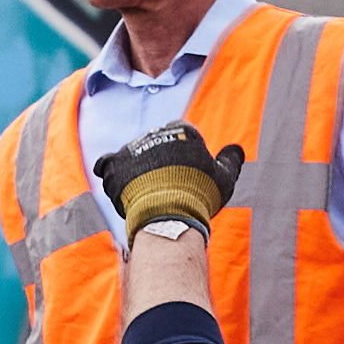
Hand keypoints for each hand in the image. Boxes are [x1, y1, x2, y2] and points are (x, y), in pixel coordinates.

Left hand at [98, 122, 243, 236]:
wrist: (169, 213)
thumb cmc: (200, 195)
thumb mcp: (225, 177)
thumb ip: (231, 160)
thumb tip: (236, 149)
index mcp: (182, 130)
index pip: (180, 134)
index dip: (183, 153)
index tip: (184, 172)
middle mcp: (155, 133)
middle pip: (156, 144)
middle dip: (159, 160)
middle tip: (166, 185)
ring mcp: (132, 147)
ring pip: (134, 154)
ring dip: (137, 169)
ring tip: (146, 193)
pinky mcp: (114, 162)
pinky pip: (107, 164)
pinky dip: (112, 172)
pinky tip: (120, 183)